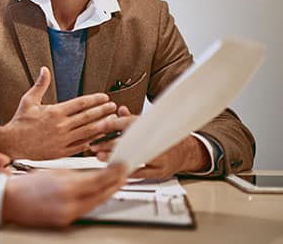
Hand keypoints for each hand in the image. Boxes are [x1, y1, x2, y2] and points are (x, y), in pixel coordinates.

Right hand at [0, 67, 118, 158]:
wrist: (12, 143)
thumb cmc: (20, 122)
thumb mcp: (29, 100)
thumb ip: (40, 85)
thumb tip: (44, 70)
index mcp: (54, 112)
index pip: (80, 104)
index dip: (94, 100)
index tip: (104, 97)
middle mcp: (60, 126)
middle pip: (87, 117)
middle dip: (103, 111)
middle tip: (113, 107)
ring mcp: (62, 140)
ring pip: (88, 132)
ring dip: (102, 126)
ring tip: (112, 121)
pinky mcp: (62, 151)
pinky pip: (81, 146)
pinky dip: (92, 141)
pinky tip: (100, 137)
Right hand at [2, 163, 127, 226]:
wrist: (9, 201)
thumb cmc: (24, 185)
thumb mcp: (52, 172)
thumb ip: (74, 174)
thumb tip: (92, 174)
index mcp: (65, 187)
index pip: (98, 180)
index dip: (114, 173)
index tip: (123, 166)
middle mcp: (68, 203)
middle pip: (100, 194)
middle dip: (115, 183)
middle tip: (124, 174)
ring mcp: (67, 215)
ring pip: (95, 203)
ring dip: (107, 192)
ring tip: (115, 183)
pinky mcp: (64, 221)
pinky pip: (85, 210)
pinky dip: (94, 201)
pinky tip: (98, 195)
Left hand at [94, 106, 209, 178]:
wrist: (187, 152)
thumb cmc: (165, 138)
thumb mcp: (150, 125)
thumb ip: (132, 119)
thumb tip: (119, 110)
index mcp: (153, 127)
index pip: (130, 122)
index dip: (113, 124)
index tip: (99, 126)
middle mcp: (157, 141)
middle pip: (130, 141)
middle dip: (109, 143)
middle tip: (94, 144)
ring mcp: (159, 157)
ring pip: (134, 157)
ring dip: (114, 157)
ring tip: (100, 156)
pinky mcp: (160, 171)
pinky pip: (140, 173)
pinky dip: (125, 171)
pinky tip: (113, 169)